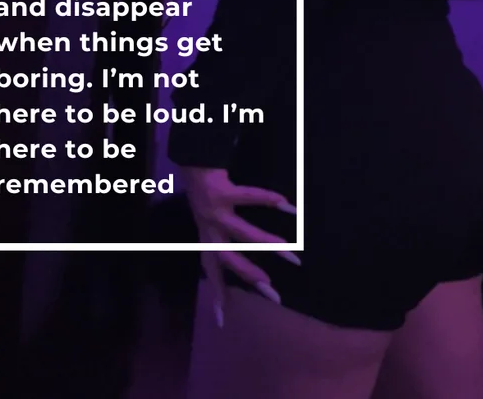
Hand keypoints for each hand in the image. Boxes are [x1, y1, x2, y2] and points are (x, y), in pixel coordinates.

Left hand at [180, 167, 299, 324]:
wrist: (191, 161)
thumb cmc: (205, 193)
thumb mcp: (208, 220)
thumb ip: (220, 237)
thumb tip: (239, 257)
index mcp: (207, 238)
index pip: (211, 272)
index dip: (216, 296)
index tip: (222, 322)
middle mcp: (209, 229)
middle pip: (229, 260)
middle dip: (251, 276)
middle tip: (273, 290)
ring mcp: (216, 211)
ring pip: (243, 233)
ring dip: (268, 243)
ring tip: (291, 253)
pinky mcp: (223, 191)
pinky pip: (249, 196)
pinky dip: (269, 200)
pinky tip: (287, 205)